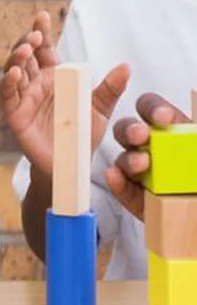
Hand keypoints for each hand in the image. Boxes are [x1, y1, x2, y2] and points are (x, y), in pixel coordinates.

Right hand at [0, 11, 127, 173]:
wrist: (70, 163)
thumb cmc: (83, 134)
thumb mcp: (100, 109)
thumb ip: (110, 88)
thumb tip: (126, 67)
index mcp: (54, 76)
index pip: (45, 49)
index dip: (41, 31)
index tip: (42, 16)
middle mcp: (36, 83)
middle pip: (25, 56)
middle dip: (26, 42)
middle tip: (34, 35)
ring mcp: (24, 97)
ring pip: (14, 71)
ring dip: (16, 59)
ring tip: (24, 51)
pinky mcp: (16, 114)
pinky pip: (9, 95)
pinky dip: (10, 83)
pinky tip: (15, 73)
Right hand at [106, 91, 187, 222]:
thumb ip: (195, 133)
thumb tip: (195, 105)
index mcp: (177, 133)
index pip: (155, 111)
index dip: (153, 109)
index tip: (162, 117)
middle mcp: (157, 150)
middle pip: (130, 131)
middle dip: (131, 130)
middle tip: (141, 136)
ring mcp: (146, 175)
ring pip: (124, 160)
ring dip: (128, 159)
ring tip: (140, 165)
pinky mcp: (139, 199)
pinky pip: (123, 189)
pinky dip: (117, 183)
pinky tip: (116, 178)